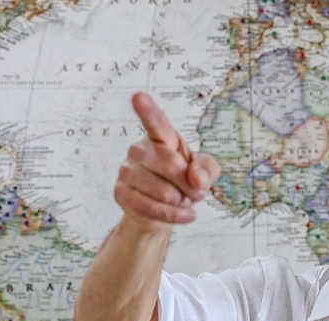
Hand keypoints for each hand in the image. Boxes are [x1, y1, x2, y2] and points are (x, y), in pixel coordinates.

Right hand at [114, 92, 220, 232]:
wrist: (165, 209)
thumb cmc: (182, 182)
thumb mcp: (205, 172)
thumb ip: (208, 169)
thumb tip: (196, 178)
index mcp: (161, 138)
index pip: (156, 123)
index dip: (147, 110)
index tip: (138, 97)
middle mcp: (139, 149)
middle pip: (173, 167)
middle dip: (191, 186)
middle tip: (193, 190)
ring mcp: (127, 171)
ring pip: (164, 192)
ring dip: (181, 202)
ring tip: (181, 199)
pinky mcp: (121, 193)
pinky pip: (153, 209)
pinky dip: (174, 216)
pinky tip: (185, 214)